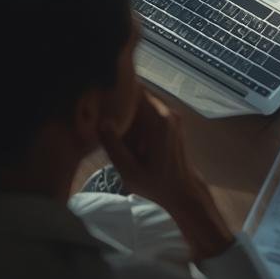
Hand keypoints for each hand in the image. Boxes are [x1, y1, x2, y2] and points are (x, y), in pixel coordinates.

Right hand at [100, 93, 233, 259]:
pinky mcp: (170, 122)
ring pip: (142, 104)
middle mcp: (167, 112)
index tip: (98, 93)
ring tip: (107, 122)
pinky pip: (148, 112)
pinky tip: (123, 134)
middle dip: (119, 101)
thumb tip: (102, 121)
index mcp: (158, 120)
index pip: (136, 90)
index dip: (117, 89)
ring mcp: (171, 116)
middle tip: (97, 110)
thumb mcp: (128, 170)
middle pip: (138, 95)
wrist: (182, 189)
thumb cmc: (156, 182)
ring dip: (127, 112)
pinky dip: (135, 119)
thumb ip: (114, 145)